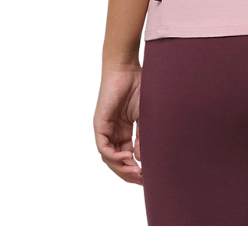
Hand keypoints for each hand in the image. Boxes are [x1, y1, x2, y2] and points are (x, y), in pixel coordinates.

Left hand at [94, 60, 142, 184]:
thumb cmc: (139, 86)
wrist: (127, 68)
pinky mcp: (99, 124)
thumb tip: (142, 159)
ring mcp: (106, 129)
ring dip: (121, 168)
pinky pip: (103, 147)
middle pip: (116, 161)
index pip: (127, 157)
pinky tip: (127, 158)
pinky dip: (113, 156)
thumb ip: (143, 138)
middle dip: (128, 173)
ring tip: (136, 171)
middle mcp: (114, 132)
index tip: (148, 176)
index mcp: (124, 131)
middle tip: (142, 180)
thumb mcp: (145, 117)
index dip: (136, 168)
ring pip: (108, 158)